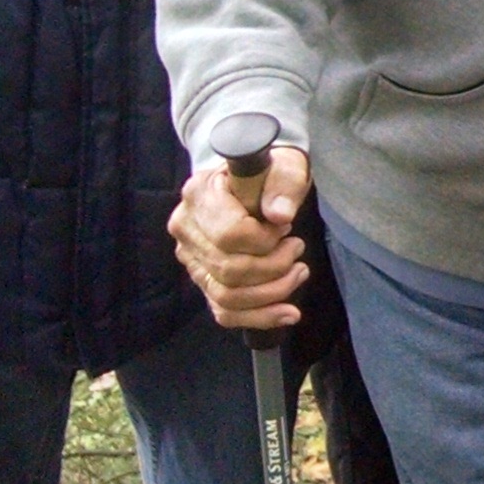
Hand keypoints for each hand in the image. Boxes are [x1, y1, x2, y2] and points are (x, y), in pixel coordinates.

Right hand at [169, 146, 316, 330]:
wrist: (256, 182)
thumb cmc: (270, 174)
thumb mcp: (284, 167)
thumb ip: (283, 185)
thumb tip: (280, 215)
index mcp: (199, 194)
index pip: (230, 235)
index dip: (265, 240)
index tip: (286, 228)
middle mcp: (185, 228)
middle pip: (229, 269)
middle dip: (275, 267)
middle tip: (297, 249)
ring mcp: (191, 258)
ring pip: (227, 295)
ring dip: (272, 293)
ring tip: (298, 272)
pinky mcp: (203, 279)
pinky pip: (224, 311)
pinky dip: (259, 317)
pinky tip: (287, 313)